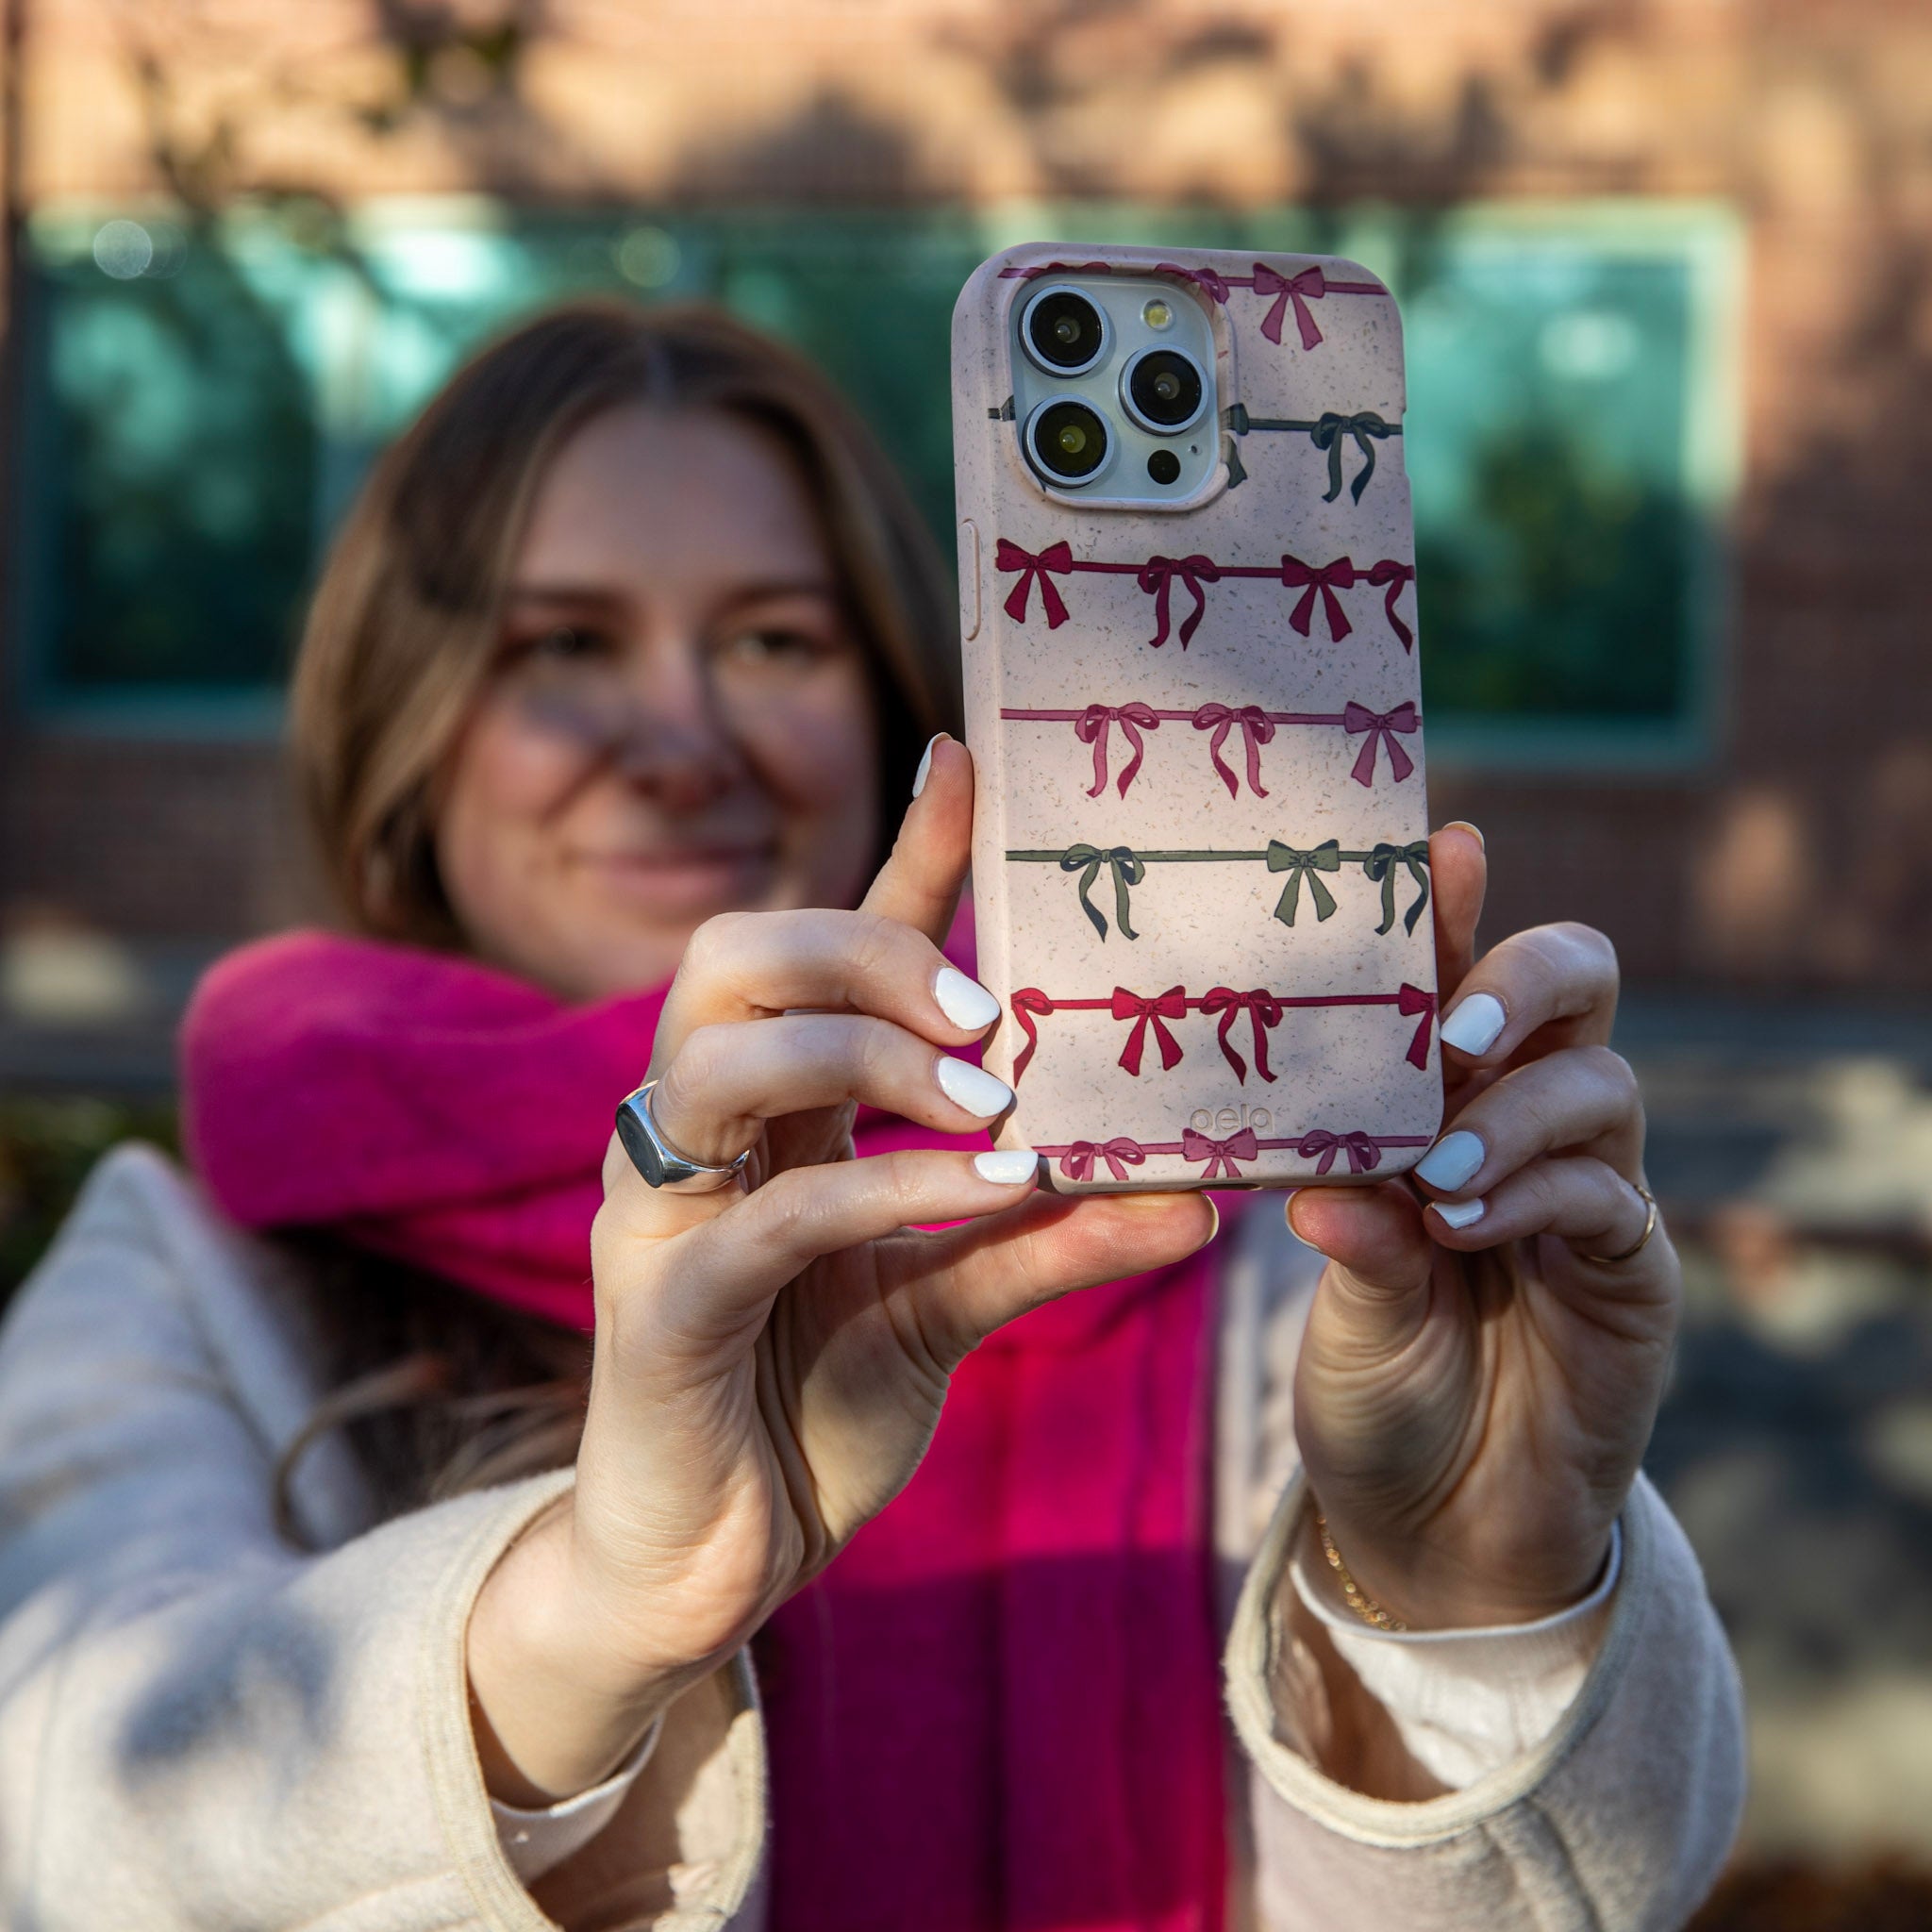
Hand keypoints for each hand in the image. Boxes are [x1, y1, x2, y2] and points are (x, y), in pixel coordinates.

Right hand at [466, 737, 1213, 1802]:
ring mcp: (661, 1211)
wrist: (709, 1564)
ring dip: (866, 1051)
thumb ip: (1050, 1239)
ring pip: (722, 1055)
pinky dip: (880, 1187)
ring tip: (991, 1099)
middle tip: (996, 1014)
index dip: (898, 853)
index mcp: (767, 1112)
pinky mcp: (658, 1306)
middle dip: (870, 950)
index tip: (970, 757)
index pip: (826, 948)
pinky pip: (764, 1214)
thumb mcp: (947, 1303)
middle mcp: (699, 1134)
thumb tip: (1201, 1193)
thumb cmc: (813, 1409)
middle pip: (739, 956)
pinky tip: (975, 1188)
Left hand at [1287, 823, 1677, 1629]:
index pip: (1454, 977)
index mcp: (1436, 1101)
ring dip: (1515, 1112)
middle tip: (1454, 1027)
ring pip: (1603, 1083)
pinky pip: (1612, 1196)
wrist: (1434, 1528)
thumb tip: (1325, 1179)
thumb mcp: (1340, 1302)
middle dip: (1522, 975)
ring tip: (1436, 1172)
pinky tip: (1467, 1225)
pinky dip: (1540, 1194)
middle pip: (1577, 984)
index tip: (1443, 847)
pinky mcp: (1633, 1269)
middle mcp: (1521, 1121)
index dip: (1455, 910)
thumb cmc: (1373, 1387)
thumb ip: (1350, 1229)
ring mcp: (1588, 1189)